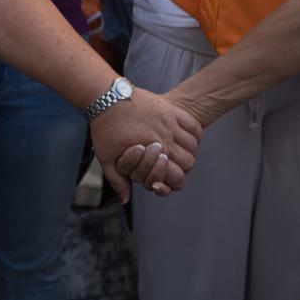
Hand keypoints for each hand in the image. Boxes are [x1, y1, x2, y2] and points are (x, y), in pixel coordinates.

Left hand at [89, 87, 201, 202]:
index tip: (164, 175)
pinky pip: (194, 125)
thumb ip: (118, 181)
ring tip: (176, 149)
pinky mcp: (170, 109)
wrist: (105, 98)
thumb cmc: (105, 129)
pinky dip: (193, 133)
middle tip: (170, 162)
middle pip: (189, 162)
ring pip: (194, 145)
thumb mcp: (106, 158)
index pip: (178, 176)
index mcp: (151, 152)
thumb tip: (126, 200)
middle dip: (181, 166)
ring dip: (188, 150)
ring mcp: (169, 122)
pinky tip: (181, 136)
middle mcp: (164, 138)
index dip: (173, 180)